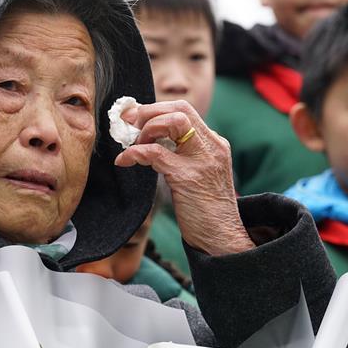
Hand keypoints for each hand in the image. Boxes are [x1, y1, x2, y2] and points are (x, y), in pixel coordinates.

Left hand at [114, 100, 254, 255]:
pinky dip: (134, 153)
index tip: (133, 118)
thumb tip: (150, 143)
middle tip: (127, 125)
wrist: (222, 238)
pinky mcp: (188, 176)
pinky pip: (155, 153)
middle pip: (179, 109)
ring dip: (145, 129)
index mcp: (214, 143)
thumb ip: (183, 156)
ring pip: (173, 122)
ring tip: (132, 146)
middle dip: (147, 112)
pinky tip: (124, 160)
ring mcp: (202, 160)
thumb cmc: (205, 211)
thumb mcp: (198, 175)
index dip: (155, 109)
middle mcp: (212, 146)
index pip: (184, 110)